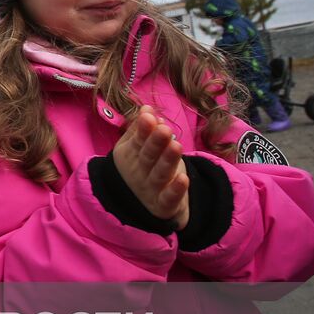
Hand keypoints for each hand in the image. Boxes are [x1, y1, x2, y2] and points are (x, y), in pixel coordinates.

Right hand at [112, 106, 188, 229]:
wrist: (145, 203)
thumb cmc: (143, 166)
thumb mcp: (136, 146)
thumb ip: (141, 128)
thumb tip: (147, 108)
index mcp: (130, 155)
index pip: (137, 140)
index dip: (143, 129)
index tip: (149, 116)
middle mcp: (138, 171)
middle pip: (148, 156)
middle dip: (155, 142)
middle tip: (164, 129)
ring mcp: (150, 189)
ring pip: (160, 174)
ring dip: (167, 161)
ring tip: (176, 146)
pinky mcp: (163, 205)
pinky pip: (169, 198)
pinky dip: (175, 191)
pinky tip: (184, 179)